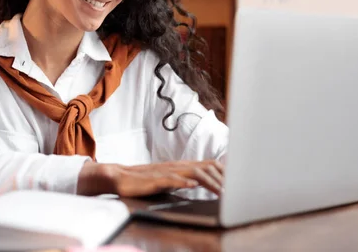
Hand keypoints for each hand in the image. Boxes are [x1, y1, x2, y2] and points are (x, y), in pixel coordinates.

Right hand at [77, 159, 223, 197]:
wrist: (120, 177)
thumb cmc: (144, 180)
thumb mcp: (169, 179)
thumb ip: (184, 179)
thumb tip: (201, 184)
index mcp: (182, 166)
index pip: (208, 165)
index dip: (223, 173)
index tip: (236, 182)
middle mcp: (177, 166)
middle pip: (205, 167)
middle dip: (221, 180)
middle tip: (234, 192)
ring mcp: (167, 171)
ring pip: (192, 172)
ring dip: (208, 182)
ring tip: (220, 192)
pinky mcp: (155, 179)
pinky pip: (171, 179)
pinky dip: (184, 182)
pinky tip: (193, 185)